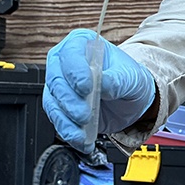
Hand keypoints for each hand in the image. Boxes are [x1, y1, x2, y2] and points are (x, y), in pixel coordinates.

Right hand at [43, 29, 156, 150]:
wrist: (131, 100)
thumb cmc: (128, 79)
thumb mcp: (130, 76)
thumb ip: (116, 79)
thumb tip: (102, 84)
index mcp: (81, 44)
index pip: (70, 54)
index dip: (75, 72)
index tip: (86, 87)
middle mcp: (66, 63)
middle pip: (56, 80)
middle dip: (69, 101)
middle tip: (84, 115)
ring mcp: (62, 86)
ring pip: (53, 102)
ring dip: (66, 120)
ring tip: (81, 132)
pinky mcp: (62, 107)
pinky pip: (58, 119)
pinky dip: (68, 131)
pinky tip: (80, 139)